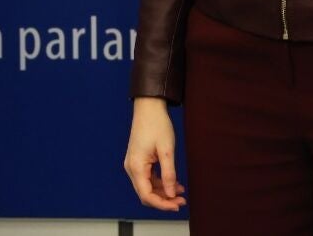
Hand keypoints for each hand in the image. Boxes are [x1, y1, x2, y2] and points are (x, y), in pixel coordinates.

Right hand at [123, 97, 186, 211]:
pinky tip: (174, 183)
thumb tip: (171, 194)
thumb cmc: (156, 124)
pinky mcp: (138, 160)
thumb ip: (169, 174)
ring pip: (147, 187)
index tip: (177, 205)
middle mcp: (131, 167)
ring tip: (181, 192)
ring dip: (163, 192)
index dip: (162, 204)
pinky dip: (160, 183)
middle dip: (164, 200)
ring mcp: (133, 164)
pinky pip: (148, 178)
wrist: (149, 107)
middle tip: (181, 201)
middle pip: (146, 194)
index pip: (146, 195)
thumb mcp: (167, 151)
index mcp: (136, 166)